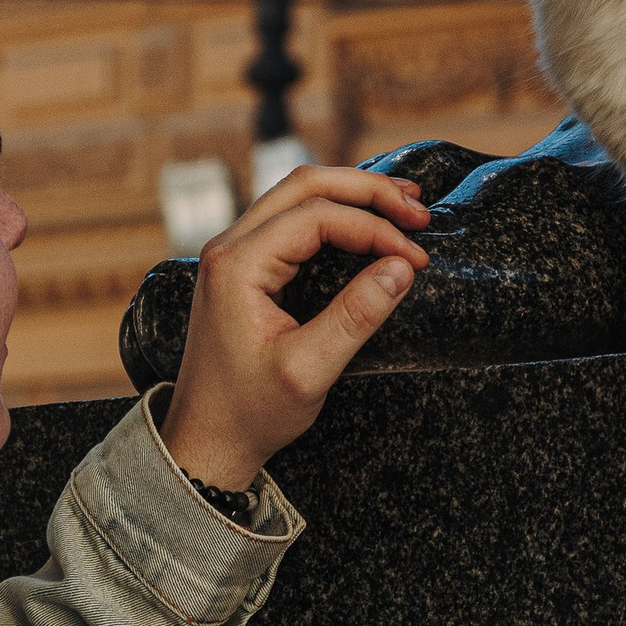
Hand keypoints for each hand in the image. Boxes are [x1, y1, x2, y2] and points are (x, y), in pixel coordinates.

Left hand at [160, 166, 430, 492]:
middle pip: (305, 186)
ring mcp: (234, 253)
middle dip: (368, 191)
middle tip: (419, 210)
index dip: (374, 228)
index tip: (415, 257)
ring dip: (353, 195)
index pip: (317, 217)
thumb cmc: (249, 412)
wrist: (206, 440)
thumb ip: (355, 316)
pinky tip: (367, 222)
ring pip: (298, 195)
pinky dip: (335, 214)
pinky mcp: (245, 266)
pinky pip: (292, 219)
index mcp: (237, 265)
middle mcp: (230, 247)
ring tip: (403, 204)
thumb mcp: (309, 370)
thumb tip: (402, 268)